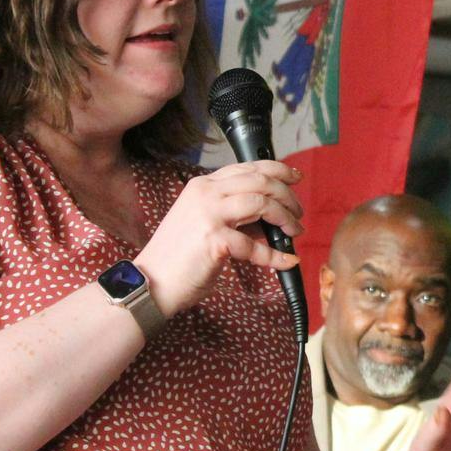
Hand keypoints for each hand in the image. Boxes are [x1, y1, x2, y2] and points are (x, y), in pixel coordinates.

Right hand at [134, 160, 302, 314]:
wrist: (151, 283)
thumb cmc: (178, 259)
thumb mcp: (206, 225)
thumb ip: (235, 216)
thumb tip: (271, 220)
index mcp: (202, 186)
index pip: (247, 167)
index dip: (277, 170)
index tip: (295, 178)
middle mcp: (205, 192)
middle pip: (260, 180)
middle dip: (287, 195)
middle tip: (298, 213)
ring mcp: (208, 213)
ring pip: (262, 203)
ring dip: (285, 218)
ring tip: (294, 231)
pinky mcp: (214, 238)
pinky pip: (256, 244)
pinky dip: (275, 255)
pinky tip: (286, 261)